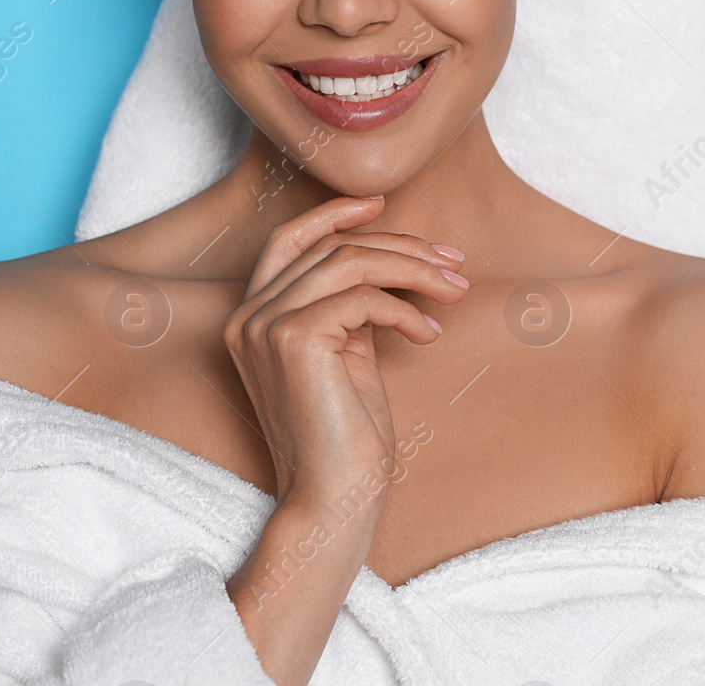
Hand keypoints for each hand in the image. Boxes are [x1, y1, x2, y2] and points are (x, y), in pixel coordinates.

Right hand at [225, 195, 468, 508]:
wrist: (333, 500)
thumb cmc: (346, 438)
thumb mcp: (346, 356)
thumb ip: (349, 308)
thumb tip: (391, 263)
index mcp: (251, 318)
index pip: (286, 240)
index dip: (332, 214)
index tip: (381, 204)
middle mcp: (248, 316)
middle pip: (330, 247)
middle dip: (400, 246)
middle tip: (453, 262)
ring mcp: (265, 326)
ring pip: (350, 263)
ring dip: (414, 271)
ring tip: (455, 291)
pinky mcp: (293, 339)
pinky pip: (363, 299)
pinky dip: (405, 310)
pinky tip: (429, 335)